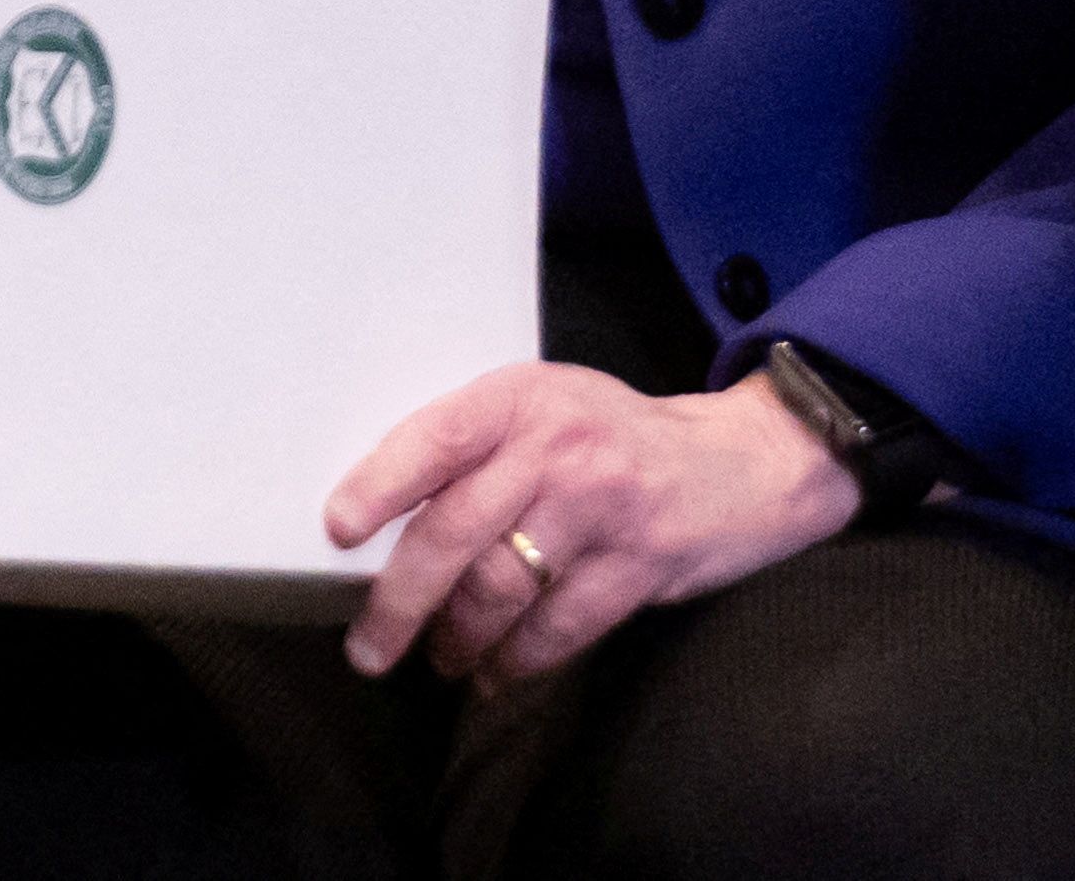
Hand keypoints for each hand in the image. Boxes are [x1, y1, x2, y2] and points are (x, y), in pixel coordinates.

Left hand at [325, 363, 857, 681]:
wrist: (738, 460)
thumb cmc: (612, 436)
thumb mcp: (545, 406)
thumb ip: (478, 445)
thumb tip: (381, 514)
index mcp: (520, 400)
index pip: (435, 438)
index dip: (380, 484)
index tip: (336, 529)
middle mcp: (557, 452)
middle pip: (456, 533)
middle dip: (400, 601)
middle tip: (368, 648)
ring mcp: (600, 512)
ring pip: (501, 591)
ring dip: (456, 639)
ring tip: (437, 657)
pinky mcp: (636, 569)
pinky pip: (557, 630)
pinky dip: (515, 663)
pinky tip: (493, 675)